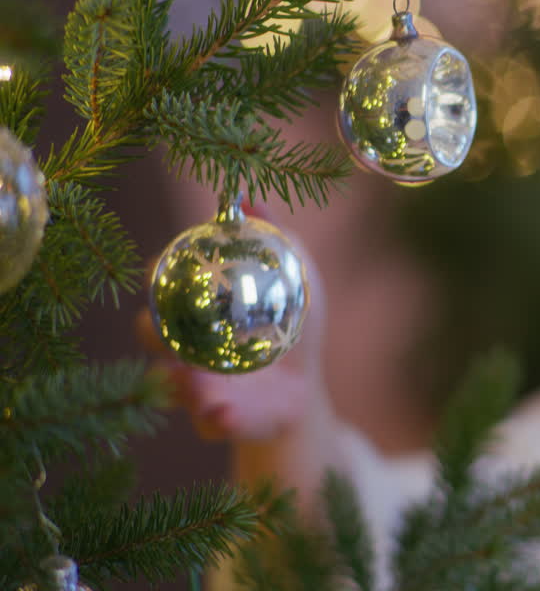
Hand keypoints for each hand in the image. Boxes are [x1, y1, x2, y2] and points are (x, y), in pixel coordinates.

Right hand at [140, 209, 327, 442]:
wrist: (304, 393)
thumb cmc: (293, 329)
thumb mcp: (300, 281)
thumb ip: (280, 241)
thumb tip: (253, 199)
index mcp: (199, 313)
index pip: (163, 288)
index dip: (156, 274)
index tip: (162, 265)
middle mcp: (186, 348)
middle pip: (153, 336)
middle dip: (152, 331)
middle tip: (165, 327)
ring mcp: (197, 388)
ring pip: (171, 384)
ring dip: (178, 381)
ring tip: (193, 378)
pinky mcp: (216, 421)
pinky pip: (208, 423)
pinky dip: (214, 419)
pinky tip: (224, 413)